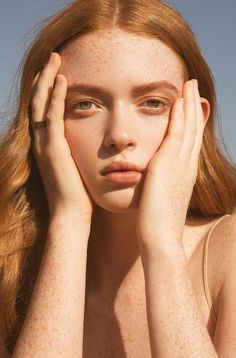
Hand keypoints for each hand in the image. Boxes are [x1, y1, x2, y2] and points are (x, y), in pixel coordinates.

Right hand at [30, 52, 93, 223]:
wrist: (71, 214)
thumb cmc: (77, 193)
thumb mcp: (74, 166)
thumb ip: (74, 150)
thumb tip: (86, 140)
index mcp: (46, 144)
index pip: (43, 109)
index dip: (47, 89)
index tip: (57, 71)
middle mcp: (41, 141)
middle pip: (38, 101)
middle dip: (44, 77)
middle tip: (54, 57)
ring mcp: (44, 145)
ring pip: (41, 104)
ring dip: (48, 80)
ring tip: (55, 59)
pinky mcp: (53, 149)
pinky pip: (53, 117)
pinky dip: (56, 97)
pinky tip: (62, 80)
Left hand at [136, 79, 208, 251]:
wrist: (160, 239)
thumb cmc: (158, 224)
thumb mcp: (162, 200)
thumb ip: (162, 186)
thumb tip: (157, 181)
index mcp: (184, 173)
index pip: (191, 141)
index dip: (192, 120)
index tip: (189, 104)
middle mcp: (187, 166)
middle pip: (194, 129)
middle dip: (194, 106)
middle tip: (193, 86)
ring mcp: (180, 165)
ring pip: (188, 127)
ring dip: (188, 104)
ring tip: (188, 84)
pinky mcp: (168, 165)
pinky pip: (177, 134)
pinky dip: (179, 116)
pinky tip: (177, 100)